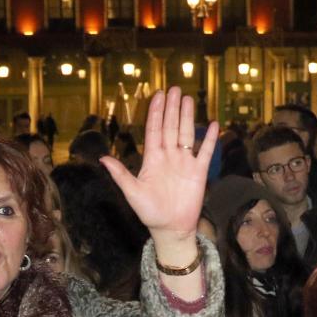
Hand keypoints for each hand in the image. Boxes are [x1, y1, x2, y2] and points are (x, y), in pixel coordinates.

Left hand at [100, 87, 217, 239]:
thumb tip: (103, 158)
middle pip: (170, 127)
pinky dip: (209, 139)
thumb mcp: (132, 192)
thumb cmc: (149, 212)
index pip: (153, 131)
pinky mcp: (198, 172)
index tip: (158, 95)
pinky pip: (205, 152)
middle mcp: (169, 157)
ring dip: (187, 117)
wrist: (170, 228)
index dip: (155, 113)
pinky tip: (213, 124)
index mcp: (152, 160)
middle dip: (172, 109)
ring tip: (188, 99)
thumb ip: (120, 174)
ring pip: (186, 134)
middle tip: (174, 88)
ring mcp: (184, 163)